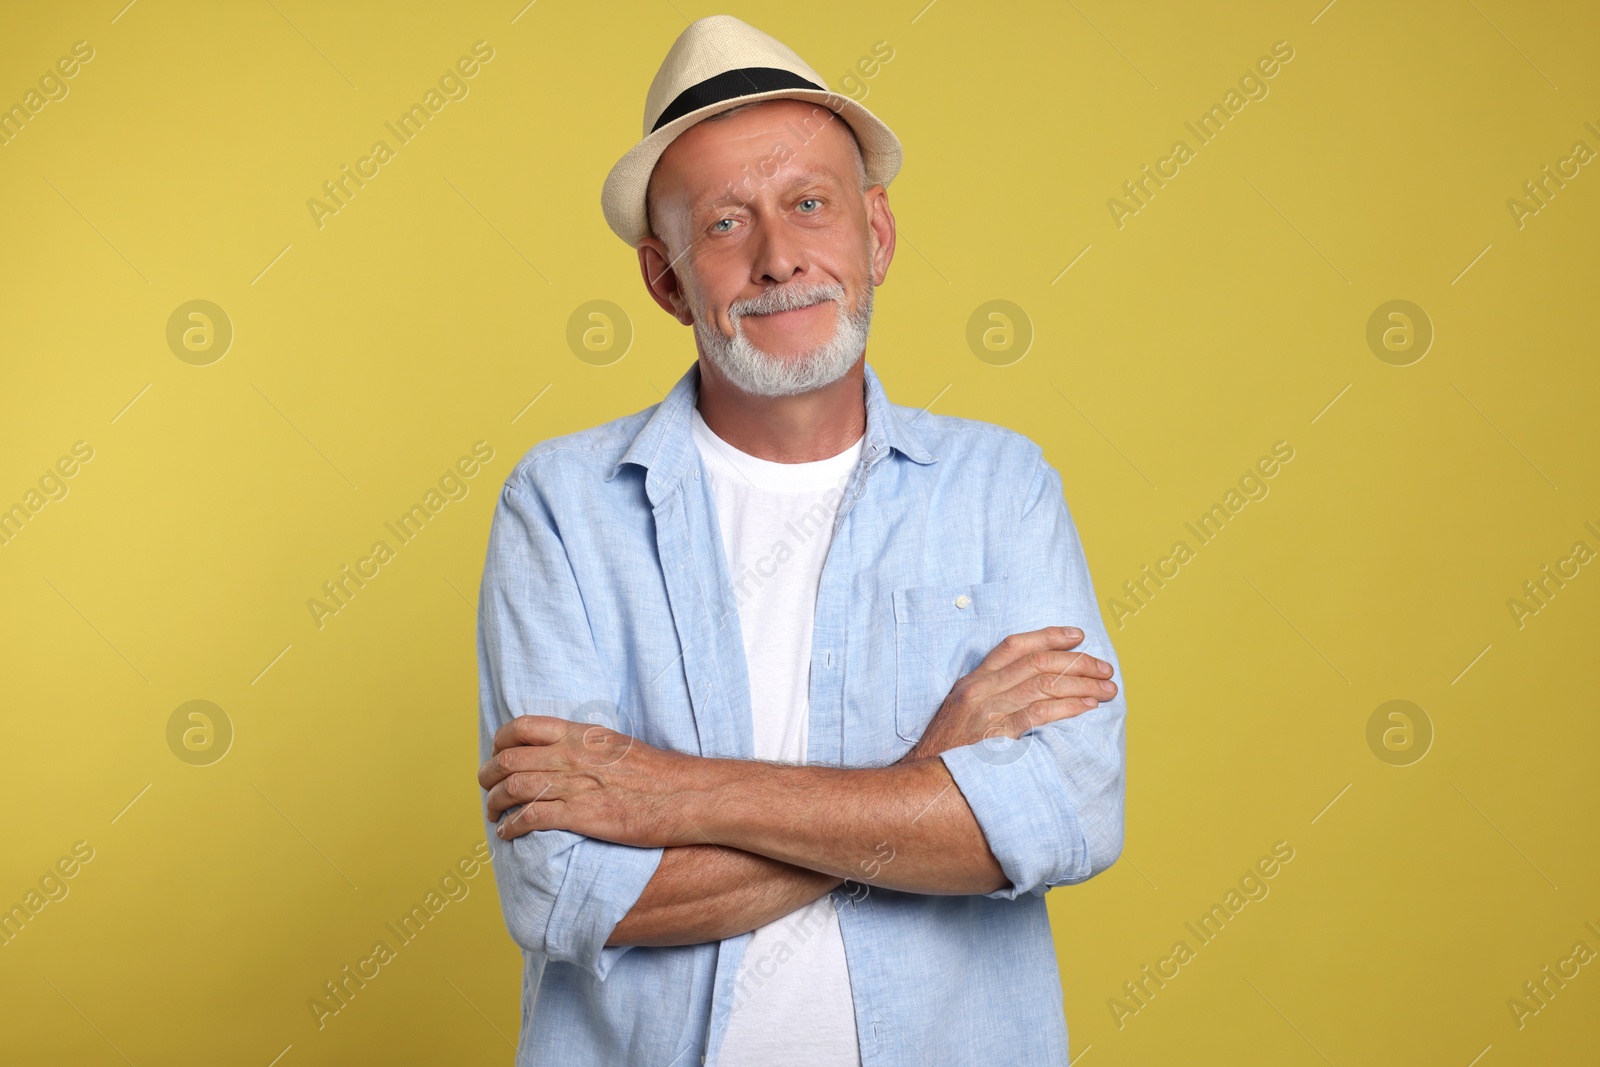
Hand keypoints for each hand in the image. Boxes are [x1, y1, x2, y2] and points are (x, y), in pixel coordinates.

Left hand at [478, 715, 694, 846]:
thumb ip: (590, 747)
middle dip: (489, 775)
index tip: (498, 755)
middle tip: (487, 787)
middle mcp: (571, 756)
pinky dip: (512, 826)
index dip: (501, 741)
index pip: (522, 727)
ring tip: (494, 814)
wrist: (685, 796)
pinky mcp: (581, 815)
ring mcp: (575, 785)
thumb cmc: (659, 775)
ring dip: (495, 803)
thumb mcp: (619, 746)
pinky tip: (508, 833)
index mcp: (581, 735)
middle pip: (510, 760)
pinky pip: (532, 818)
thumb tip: (571, 753)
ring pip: (514, 789)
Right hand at [902, 626, 1114, 761]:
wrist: (923, 782)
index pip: (1014, 646)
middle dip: (1077, 662)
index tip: (1078, 636)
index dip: (1049, 636)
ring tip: (1107, 690)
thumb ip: (989, 698)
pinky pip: (1039, 713)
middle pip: (1036, 663)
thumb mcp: (960, 714)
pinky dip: (1068, 707)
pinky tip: (1087, 707)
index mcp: (972, 681)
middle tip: (1105, 669)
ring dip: (1081, 684)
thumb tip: (1031, 690)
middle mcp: (979, 690)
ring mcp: (987, 711)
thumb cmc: (946, 753)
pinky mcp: (996, 735)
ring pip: (1043, 685)